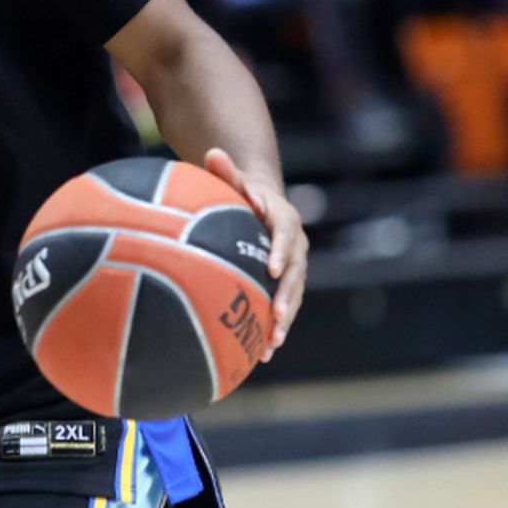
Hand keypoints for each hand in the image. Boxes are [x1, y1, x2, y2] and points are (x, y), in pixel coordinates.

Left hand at [202, 148, 306, 362]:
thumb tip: (211, 152)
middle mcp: (294, 248)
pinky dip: (273, 329)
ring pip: (292, 297)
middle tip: (278, 316)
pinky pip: (281, 308)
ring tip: (272, 344)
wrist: (260, 204)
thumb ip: (225, 169)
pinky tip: (261, 354)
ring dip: (284, 321)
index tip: (273, 269)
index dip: (282, 252)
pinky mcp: (283, 285)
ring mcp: (292, 268)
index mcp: (284, 221)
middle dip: (288, 297)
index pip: (287, 236)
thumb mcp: (234, 178)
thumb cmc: (241, 192)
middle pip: (296, 274)